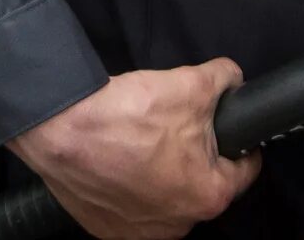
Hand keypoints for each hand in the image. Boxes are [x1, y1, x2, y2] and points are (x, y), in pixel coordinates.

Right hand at [8, 65, 259, 239]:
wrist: (60, 130)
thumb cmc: (126, 115)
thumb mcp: (191, 83)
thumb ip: (224, 80)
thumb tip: (231, 79)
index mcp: (208, 196)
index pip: (244, 169)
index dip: (239, 142)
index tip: (226, 127)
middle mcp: (178, 225)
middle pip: (202, 184)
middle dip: (195, 156)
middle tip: (176, 125)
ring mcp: (140, 232)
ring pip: (166, 196)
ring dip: (162, 172)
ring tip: (143, 140)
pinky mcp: (107, 229)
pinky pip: (132, 205)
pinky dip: (130, 184)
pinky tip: (120, 159)